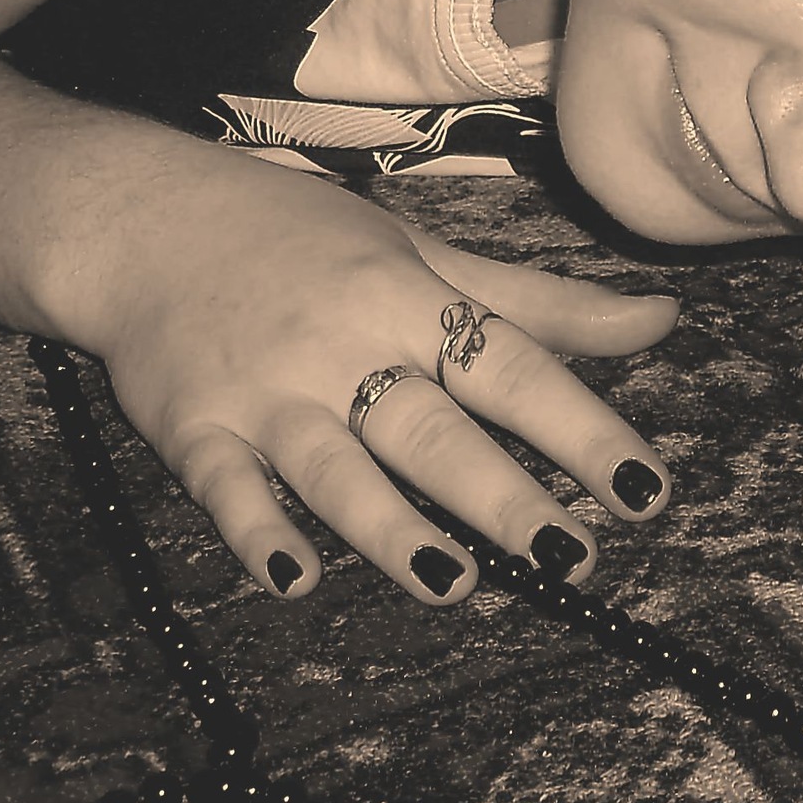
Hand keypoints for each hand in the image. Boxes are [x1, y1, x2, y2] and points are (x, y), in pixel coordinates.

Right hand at [85, 163, 679, 605]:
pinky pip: (226, 487)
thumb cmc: (301, 239)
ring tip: (454, 584)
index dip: (582, 430)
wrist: (142, 217)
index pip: (513, 368)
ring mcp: (265, 391)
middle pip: (433, 430)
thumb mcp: (421, 253)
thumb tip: (660, 322)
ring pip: (337, 470)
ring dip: (392, 531)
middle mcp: (343, 345)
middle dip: (502, 496)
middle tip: (569, 556)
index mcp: (408, 297)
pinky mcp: (192, 428)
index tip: (643, 490)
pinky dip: (256, 531)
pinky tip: (293, 578)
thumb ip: (537, 303)